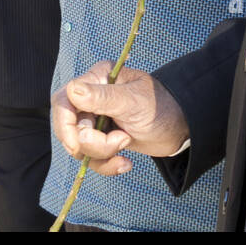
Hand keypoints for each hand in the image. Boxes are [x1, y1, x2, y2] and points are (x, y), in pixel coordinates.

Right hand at [51, 62, 188, 175]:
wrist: (181, 127)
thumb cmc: (161, 107)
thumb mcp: (133, 101)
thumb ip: (102, 97)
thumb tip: (72, 90)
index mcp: (97, 79)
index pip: (64, 100)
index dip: (65, 125)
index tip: (78, 144)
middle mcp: (91, 97)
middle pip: (70, 127)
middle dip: (92, 143)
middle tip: (120, 142)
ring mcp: (96, 119)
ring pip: (80, 146)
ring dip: (102, 154)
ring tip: (126, 145)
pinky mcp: (102, 138)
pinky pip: (92, 158)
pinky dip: (106, 165)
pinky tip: (125, 163)